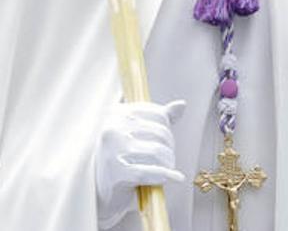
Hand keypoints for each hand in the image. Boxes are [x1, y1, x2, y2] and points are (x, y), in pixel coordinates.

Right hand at [95, 100, 185, 228]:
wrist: (96, 194)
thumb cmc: (118, 161)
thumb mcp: (135, 135)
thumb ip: (157, 119)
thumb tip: (181, 105)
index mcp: (116, 114)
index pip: (159, 115)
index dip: (167, 130)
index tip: (163, 142)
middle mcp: (111, 128)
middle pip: (161, 133)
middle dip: (169, 149)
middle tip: (166, 160)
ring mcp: (112, 150)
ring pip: (158, 152)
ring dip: (168, 163)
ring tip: (165, 170)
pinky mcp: (116, 172)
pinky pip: (151, 172)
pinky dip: (165, 176)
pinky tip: (173, 178)